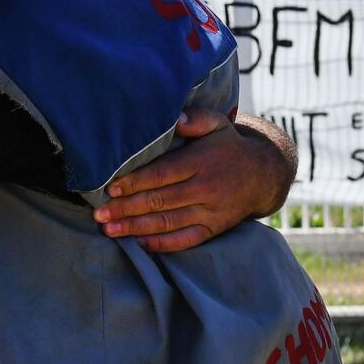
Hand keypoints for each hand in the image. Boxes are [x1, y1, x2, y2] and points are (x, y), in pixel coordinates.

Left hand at [92, 107, 271, 251]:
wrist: (264, 174)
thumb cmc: (228, 146)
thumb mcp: (217, 124)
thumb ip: (196, 118)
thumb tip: (176, 119)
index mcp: (201, 162)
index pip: (162, 174)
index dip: (135, 182)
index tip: (110, 187)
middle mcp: (206, 189)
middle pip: (160, 200)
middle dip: (126, 208)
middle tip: (99, 214)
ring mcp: (211, 211)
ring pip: (169, 222)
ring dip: (136, 228)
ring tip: (109, 230)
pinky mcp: (215, 228)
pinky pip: (188, 239)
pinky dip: (164, 244)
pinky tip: (140, 244)